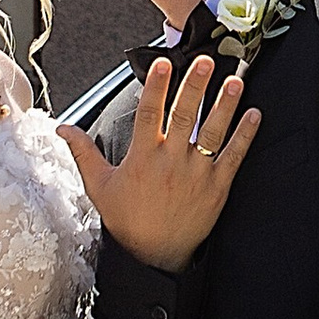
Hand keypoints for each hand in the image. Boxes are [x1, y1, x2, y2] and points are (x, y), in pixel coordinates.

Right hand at [63, 53, 259, 270]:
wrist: (155, 256)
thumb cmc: (128, 221)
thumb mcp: (99, 186)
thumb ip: (84, 152)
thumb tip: (63, 128)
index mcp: (144, 158)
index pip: (150, 113)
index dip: (156, 86)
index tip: (162, 63)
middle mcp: (172, 162)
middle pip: (185, 115)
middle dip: (195, 86)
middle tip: (205, 61)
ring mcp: (198, 174)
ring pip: (213, 132)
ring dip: (225, 105)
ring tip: (235, 82)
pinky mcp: (217, 187)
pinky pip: (234, 156)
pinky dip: (245, 136)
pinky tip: (255, 115)